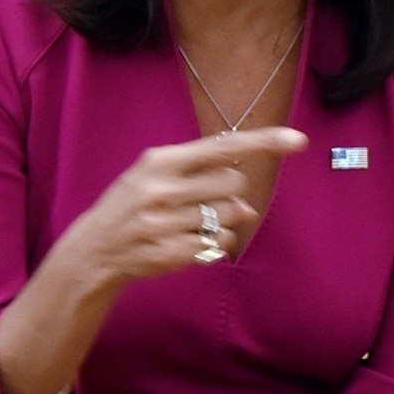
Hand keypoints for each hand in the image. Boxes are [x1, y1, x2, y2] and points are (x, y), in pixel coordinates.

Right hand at [71, 128, 305, 287]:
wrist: (95, 247)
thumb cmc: (136, 203)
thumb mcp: (158, 175)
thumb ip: (204, 178)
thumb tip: (246, 207)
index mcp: (161, 161)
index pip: (223, 146)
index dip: (264, 142)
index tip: (298, 140)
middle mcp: (162, 189)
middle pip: (235, 184)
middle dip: (230, 194)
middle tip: (203, 201)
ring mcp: (164, 223)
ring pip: (230, 217)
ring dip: (223, 222)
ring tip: (191, 223)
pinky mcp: (169, 253)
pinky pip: (219, 245)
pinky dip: (215, 245)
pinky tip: (189, 242)